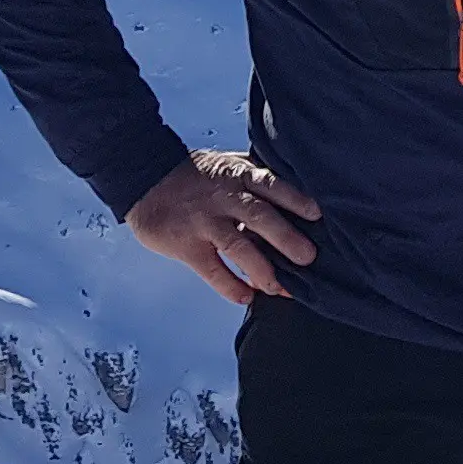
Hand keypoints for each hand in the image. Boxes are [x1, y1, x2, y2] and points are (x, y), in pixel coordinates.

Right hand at [128, 149, 323, 306]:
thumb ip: (255, 180)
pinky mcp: (186, 245)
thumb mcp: (228, 166)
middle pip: (260, 216)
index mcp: (238, 174)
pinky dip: (231, 286)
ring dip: (263, 269)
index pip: (271, 185)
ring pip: (238, 246)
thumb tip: (296, 196)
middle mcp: (224, 197)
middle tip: (309, 258)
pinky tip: (248, 297)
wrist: (144, 176)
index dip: (296, 199)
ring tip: (281, 288)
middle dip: (286, 238)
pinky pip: (212, 270)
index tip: (318, 215)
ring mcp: (205, 221)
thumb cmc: (196, 175)